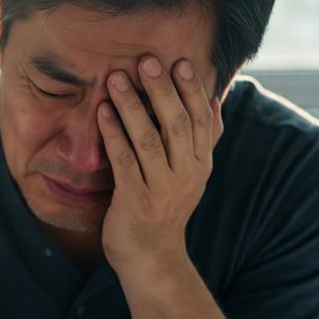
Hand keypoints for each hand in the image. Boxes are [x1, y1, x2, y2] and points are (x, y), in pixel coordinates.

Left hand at [96, 56, 223, 280]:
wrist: (151, 257)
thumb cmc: (165, 207)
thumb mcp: (190, 173)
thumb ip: (202, 139)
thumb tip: (216, 99)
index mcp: (201, 163)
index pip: (202, 119)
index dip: (192, 90)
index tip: (181, 62)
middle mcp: (187, 174)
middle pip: (177, 124)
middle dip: (162, 90)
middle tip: (146, 61)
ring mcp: (162, 188)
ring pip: (149, 139)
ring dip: (132, 106)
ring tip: (117, 79)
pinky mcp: (136, 200)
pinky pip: (124, 160)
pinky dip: (113, 134)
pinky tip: (102, 112)